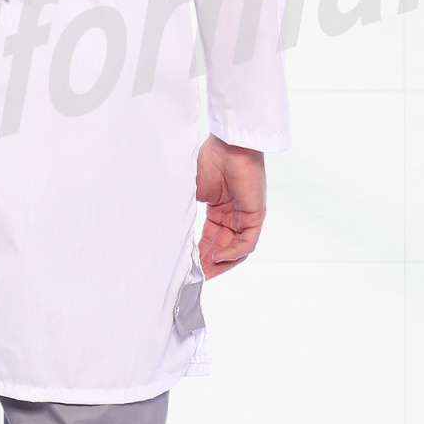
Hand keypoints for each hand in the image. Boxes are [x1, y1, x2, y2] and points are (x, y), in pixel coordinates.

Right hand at [195, 134, 265, 278]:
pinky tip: (217, 257)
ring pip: (235, 250)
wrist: (227, 145)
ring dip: (220, 263)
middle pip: (222, 248)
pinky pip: (246, 243)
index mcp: (218, 209)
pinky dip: (233, 253)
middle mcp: (233, 215)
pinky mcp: (256, 216)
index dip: (199, 255)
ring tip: (204, 273)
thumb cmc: (208, 161)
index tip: (186, 268)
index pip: (210, 239)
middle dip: (208, 264)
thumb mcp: (191, 193)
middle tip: (193, 278)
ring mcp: (245, 216)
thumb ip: (184, 215)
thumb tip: (168, 234)